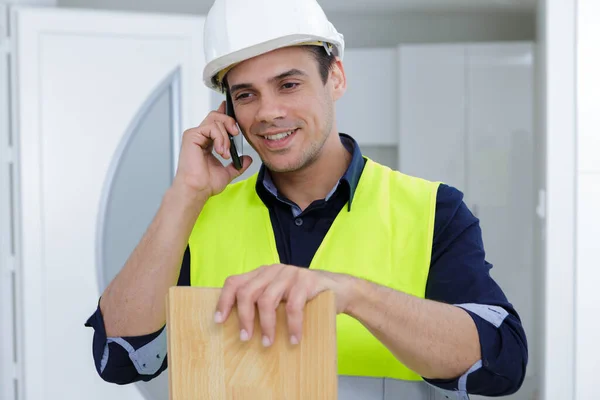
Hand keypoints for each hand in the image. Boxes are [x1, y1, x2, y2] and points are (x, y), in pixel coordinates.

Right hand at [172, 101, 252, 199]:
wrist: (197, 190)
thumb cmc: (206, 184)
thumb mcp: (228, 172)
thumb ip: (237, 165)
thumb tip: (247, 159)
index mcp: (207, 142)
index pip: (216, 122)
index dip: (226, 114)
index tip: (236, 113)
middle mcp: (200, 136)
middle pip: (216, 116)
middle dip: (230, 122)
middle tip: (236, 134)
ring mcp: (195, 135)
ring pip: (215, 120)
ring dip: (225, 136)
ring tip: (226, 153)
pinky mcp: (191, 136)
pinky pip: (210, 127)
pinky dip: (220, 138)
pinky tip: (221, 151)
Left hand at [214, 264, 355, 346]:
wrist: (340, 289)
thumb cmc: (305, 297)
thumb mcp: (280, 296)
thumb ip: (263, 301)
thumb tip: (240, 326)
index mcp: (262, 273)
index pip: (234, 282)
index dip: (224, 301)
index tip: (219, 321)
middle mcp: (273, 270)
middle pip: (247, 292)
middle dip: (244, 318)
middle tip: (246, 338)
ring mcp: (290, 273)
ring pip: (267, 300)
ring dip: (266, 326)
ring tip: (268, 343)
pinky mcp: (306, 281)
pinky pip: (293, 306)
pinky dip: (292, 326)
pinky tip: (294, 339)